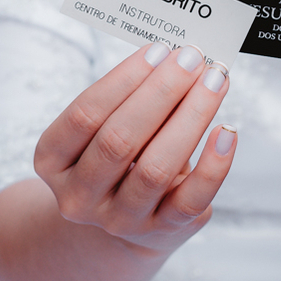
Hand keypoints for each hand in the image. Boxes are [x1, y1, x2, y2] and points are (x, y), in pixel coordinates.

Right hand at [34, 42, 235, 254]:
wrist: (125, 225)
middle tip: (192, 59)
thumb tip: (179, 58)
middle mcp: (79, 195)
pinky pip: (191, 199)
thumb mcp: (108, 131)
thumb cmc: (120, 160)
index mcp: (53, 161)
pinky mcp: (161, 231)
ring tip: (215, 82)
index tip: (159, 50)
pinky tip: (227, 131)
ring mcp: (119, 219)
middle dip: (161, 92)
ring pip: (156, 168)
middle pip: (119, 140)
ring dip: (191, 117)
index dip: (123, 80)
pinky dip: (214, 164)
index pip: (84, 116)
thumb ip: (134, 99)